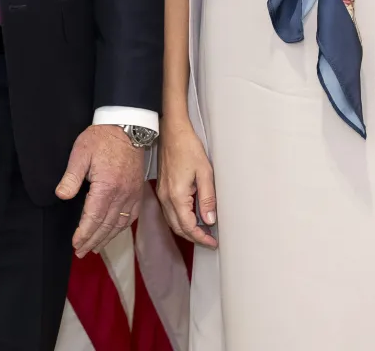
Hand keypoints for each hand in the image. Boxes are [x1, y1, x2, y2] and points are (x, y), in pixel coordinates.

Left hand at [55, 125, 145, 256]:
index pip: (93, 218)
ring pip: (119, 224)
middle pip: (106, 225)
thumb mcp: (81, 153)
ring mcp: (132, 194)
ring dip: (106, 238)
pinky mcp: (138, 191)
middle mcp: (122, 194)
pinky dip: (121, 228)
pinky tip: (113, 232)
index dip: (84, 234)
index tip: (75, 244)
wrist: (128, 127)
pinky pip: (131, 216)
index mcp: (107, 186)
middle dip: (92, 241)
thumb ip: (71, 176)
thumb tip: (61, 195)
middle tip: (81, 252)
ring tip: (94, 248)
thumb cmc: (102, 138)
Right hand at [155, 118, 217, 247]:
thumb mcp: (204, 172)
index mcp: (176, 196)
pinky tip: (191, 216)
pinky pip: (169, 212)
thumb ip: (207, 198)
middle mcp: (166, 198)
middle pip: (178, 228)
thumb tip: (210, 219)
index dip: (201, 238)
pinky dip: (180, 219)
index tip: (213, 243)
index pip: (188, 227)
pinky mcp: (162, 188)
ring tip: (204, 231)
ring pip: (173, 221)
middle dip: (194, 237)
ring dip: (187, 229)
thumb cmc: (188, 147)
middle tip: (210, 240)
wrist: (172, 131)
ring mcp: (162, 193)